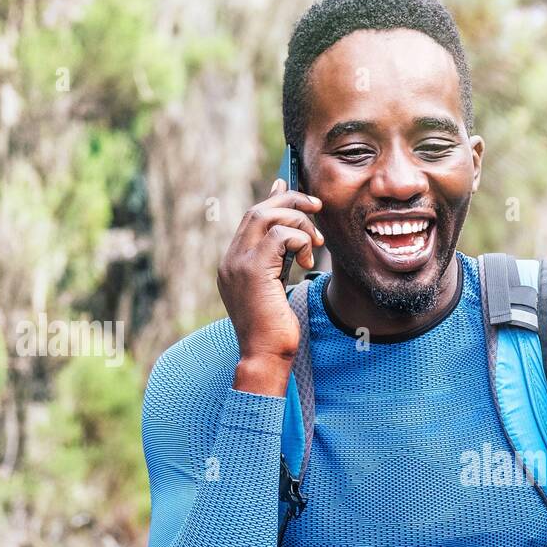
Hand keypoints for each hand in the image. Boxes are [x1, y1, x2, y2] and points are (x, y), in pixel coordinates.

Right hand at [217, 177, 323, 387]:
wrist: (264, 356)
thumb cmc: (275, 331)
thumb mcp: (275, 291)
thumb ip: (277, 265)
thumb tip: (291, 243)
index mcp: (233, 263)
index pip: (251, 219)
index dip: (274, 200)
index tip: (292, 189)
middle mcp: (231, 259)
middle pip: (258, 210)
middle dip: (290, 202)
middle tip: (316, 207)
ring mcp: (238, 263)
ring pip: (267, 217)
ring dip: (299, 223)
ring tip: (315, 243)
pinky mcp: (253, 270)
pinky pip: (279, 236)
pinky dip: (298, 240)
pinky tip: (306, 258)